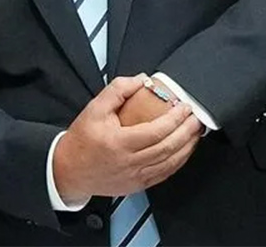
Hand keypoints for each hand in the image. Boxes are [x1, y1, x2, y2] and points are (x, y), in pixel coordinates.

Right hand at [52, 75, 203, 202]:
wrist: (69, 171)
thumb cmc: (81, 140)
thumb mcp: (94, 108)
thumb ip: (118, 90)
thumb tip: (141, 80)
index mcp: (120, 143)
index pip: (157, 132)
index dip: (175, 119)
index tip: (184, 107)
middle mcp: (130, 163)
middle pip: (169, 148)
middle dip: (187, 132)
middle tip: (196, 118)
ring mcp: (136, 177)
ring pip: (170, 163)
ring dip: (187, 147)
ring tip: (195, 132)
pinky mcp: (138, 185)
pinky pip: (164, 174)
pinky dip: (178, 161)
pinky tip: (184, 150)